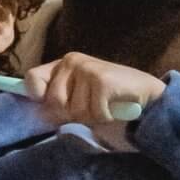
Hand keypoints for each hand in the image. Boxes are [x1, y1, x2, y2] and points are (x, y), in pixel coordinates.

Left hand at [26, 50, 164, 139]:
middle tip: (91, 109)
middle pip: (53, 101)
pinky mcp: (101, 79)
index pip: (32, 78)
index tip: (50, 106)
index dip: (36, 97)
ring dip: (91, 117)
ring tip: (105, 106)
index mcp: (62, 65)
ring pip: (74, 110)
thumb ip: (59, 103)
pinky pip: (93, 113)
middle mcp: (71, 61)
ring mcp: (86, 68)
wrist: (147, 97)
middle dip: (71, 114)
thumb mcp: (78, 100)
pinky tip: (115, 107)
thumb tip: (40, 114)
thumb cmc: (110, 102)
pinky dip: (106, 117)